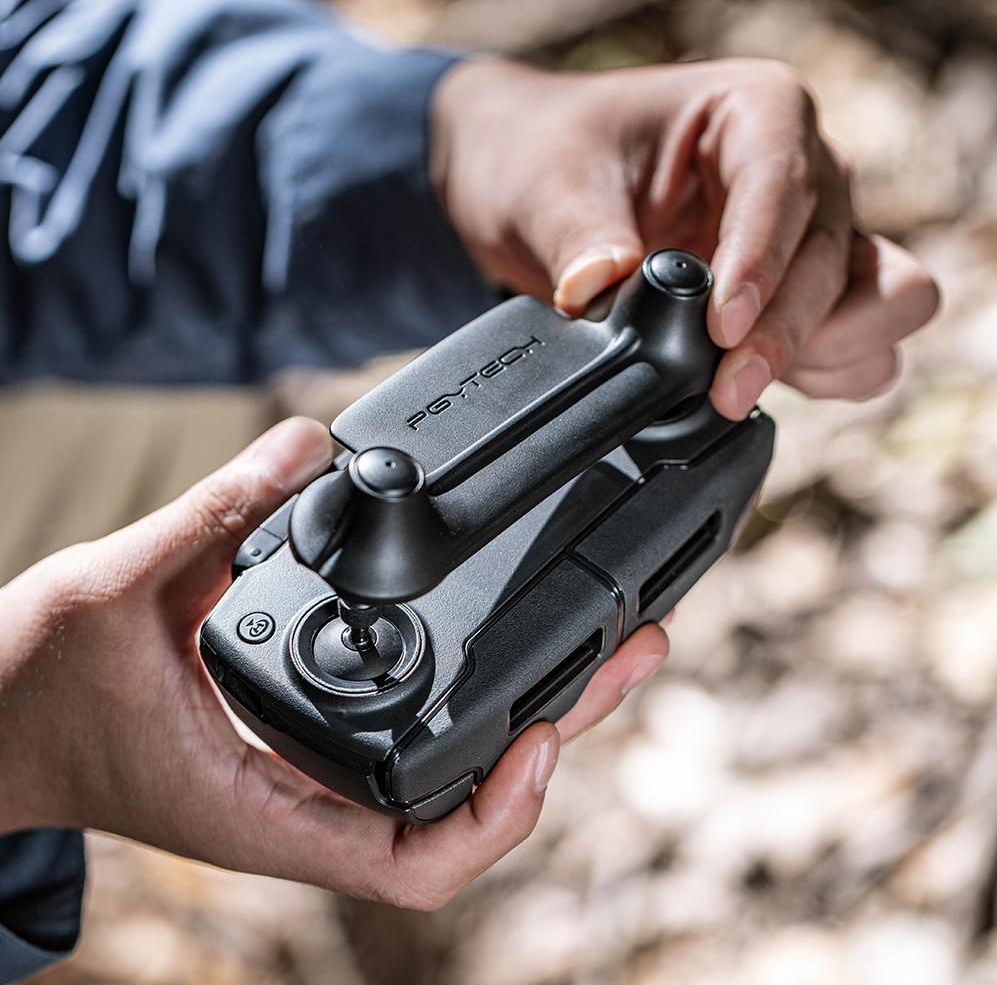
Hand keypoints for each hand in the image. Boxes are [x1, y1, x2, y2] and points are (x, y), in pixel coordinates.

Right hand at [0, 418, 667, 908]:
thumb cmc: (40, 689)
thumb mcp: (121, 589)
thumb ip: (216, 514)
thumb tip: (305, 444)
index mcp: (268, 802)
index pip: (415, 862)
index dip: (500, 813)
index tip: (544, 734)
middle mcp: (304, 800)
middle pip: (467, 799)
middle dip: (556, 729)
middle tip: (628, 652)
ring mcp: (311, 773)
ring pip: (449, 765)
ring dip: (526, 710)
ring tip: (596, 646)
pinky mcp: (304, 738)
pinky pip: (411, 729)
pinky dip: (466, 695)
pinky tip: (497, 642)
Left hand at [432, 58, 939, 418]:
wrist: (536, 184)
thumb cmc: (550, 157)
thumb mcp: (547, 184)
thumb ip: (580, 237)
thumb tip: (598, 291)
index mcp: (756, 112)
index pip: (784, 185)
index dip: (762, 263)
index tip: (723, 327)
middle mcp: (803, 170)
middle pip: (837, 254)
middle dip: (787, 329)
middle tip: (725, 387)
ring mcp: (809, 238)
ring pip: (885, 299)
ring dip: (828, 352)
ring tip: (742, 385)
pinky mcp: (798, 298)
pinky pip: (858, 345)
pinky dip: (828, 374)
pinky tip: (755, 386)